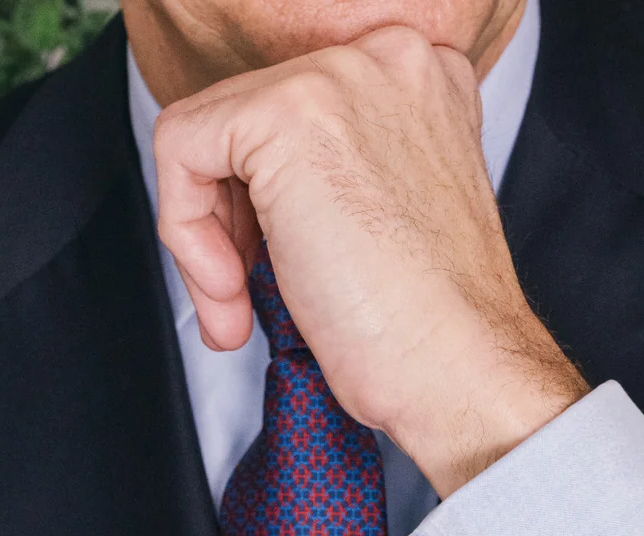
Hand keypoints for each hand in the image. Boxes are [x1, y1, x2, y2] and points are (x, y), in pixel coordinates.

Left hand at [153, 27, 588, 495]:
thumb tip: (255, 184)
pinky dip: (184, 231)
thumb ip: (340, 171)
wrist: (463, 369)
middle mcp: (389, 59)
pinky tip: (230, 291)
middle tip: (243, 295)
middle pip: (249, 116)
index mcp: (424, 80)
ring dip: (205, 235)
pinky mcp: (287, 113)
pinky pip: (180, 148)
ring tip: (236, 307)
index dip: (267, 197)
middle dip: (231, 219)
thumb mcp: (393, 217)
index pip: (298, 109)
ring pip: (208, 132)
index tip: (271, 264)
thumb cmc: (436, 329)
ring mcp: (340, 77)